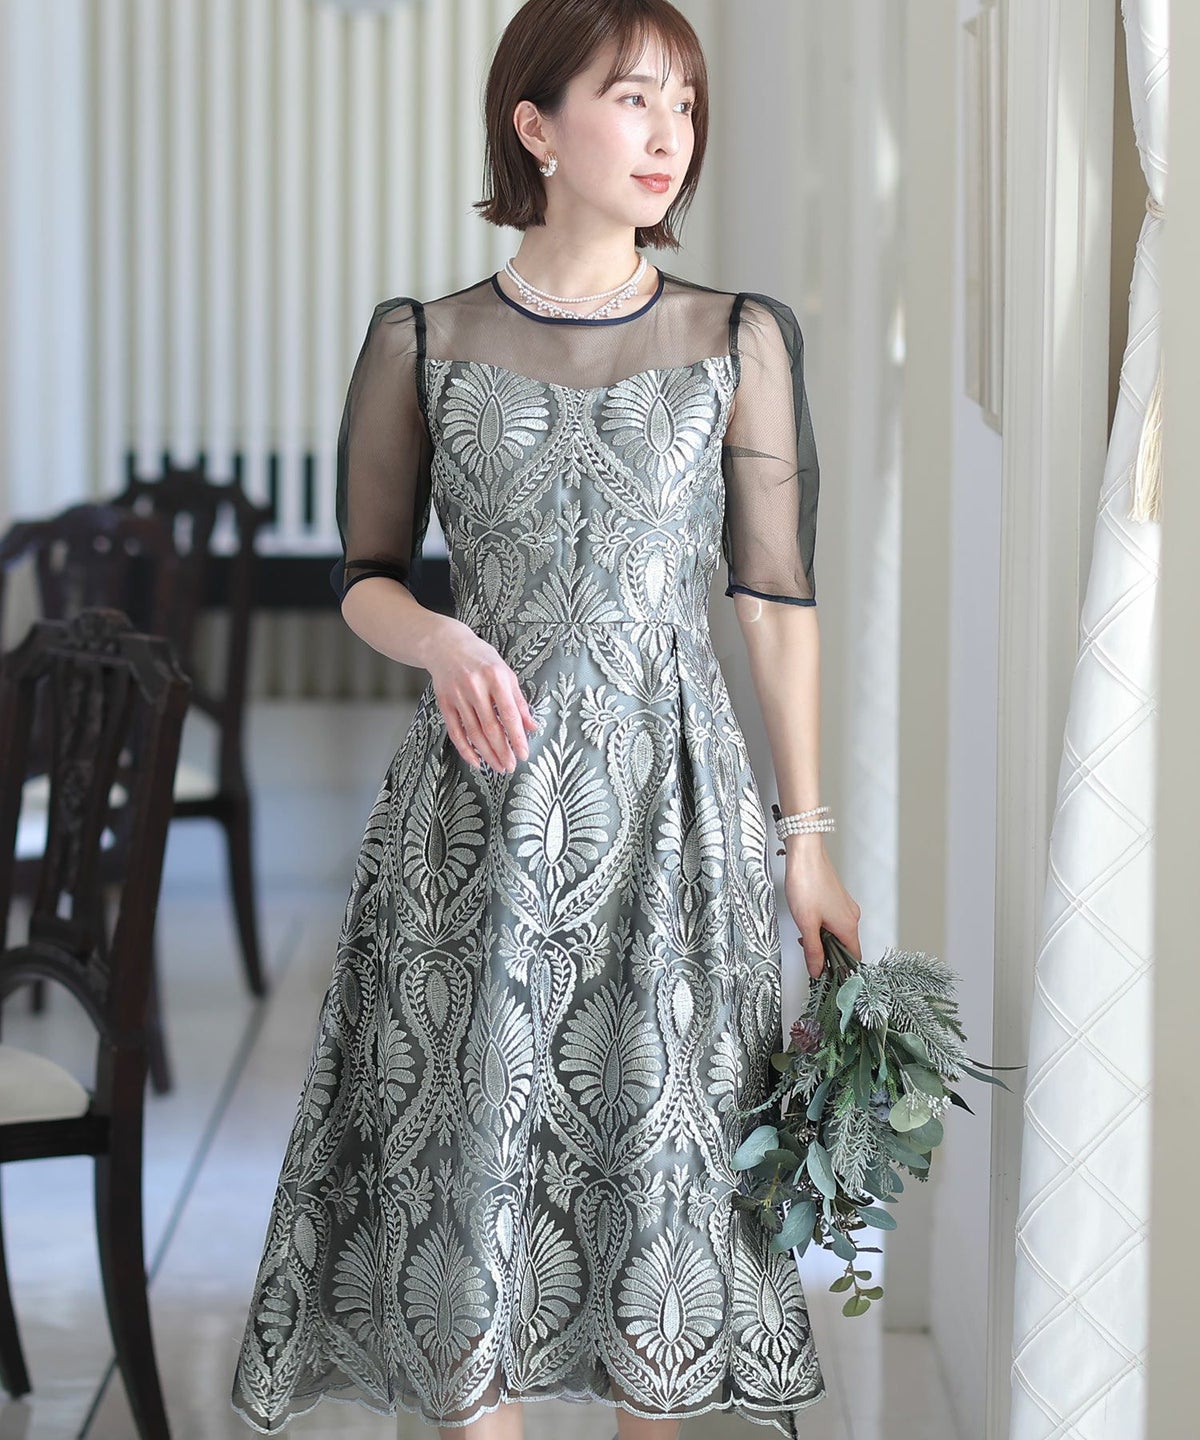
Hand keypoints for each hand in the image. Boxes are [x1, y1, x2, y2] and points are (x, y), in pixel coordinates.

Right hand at [426, 620, 538, 772]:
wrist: (446, 644)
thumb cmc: (482, 659)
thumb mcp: (506, 673)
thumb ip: (519, 701)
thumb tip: (532, 726)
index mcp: (495, 678)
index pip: (509, 714)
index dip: (517, 737)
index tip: (523, 754)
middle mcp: (475, 687)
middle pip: (490, 727)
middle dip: (502, 750)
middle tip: (510, 766)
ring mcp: (457, 696)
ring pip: (473, 732)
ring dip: (487, 753)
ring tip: (498, 766)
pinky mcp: (444, 703)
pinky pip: (455, 731)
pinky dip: (465, 749)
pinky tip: (476, 761)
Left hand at [780, 834, 861, 978]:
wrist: (805, 853)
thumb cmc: (806, 883)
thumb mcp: (806, 923)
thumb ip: (813, 950)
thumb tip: (818, 970)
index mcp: (848, 926)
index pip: (853, 958)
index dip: (841, 970)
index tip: (828, 977)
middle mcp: (851, 916)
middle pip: (845, 946)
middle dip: (828, 954)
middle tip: (810, 957)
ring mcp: (845, 906)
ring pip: (838, 933)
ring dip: (823, 939)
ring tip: (804, 937)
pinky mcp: (837, 898)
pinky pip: (834, 920)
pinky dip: (822, 926)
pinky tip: (807, 922)